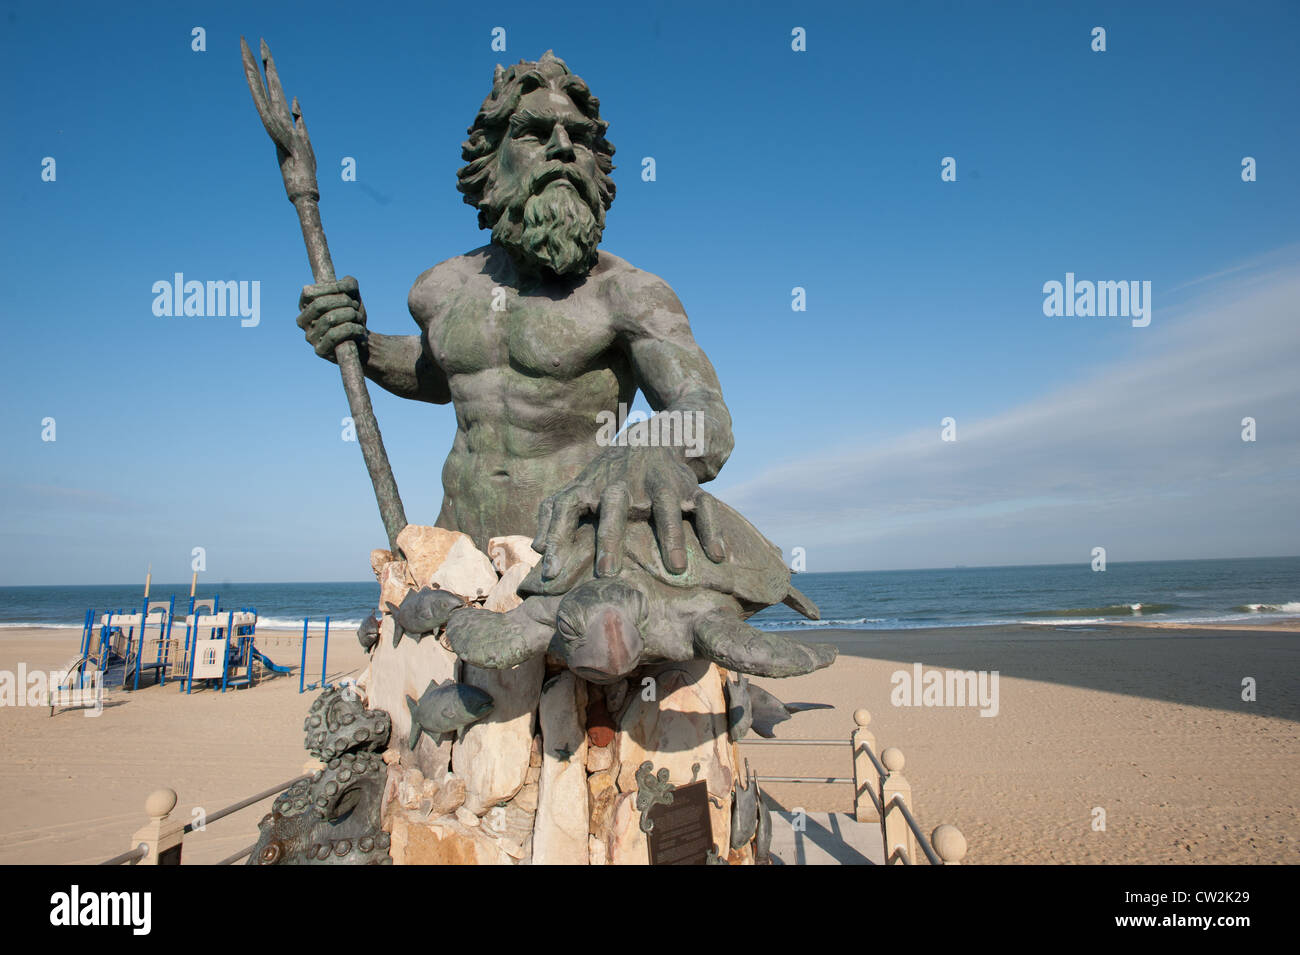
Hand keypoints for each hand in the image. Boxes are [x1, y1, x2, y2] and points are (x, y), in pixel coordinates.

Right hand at [297, 275, 366, 361]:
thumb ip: (347, 284)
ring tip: (358, 318)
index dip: (331, 289)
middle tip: (354, 306)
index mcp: (305, 306)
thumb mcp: (352, 294)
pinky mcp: (319, 350)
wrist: (362, 340)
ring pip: (330, 319)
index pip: (309, 292)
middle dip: (343, 302)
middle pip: (320, 304)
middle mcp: (303, 322)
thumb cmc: (353, 315)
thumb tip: (342, 285)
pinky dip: (352, 329)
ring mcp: (309, 337)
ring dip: (351, 315)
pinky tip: (360, 329)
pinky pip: (334, 336)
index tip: (347, 293)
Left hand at [532, 443, 726, 579]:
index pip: (568, 507)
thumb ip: (555, 514)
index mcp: (594, 486)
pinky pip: (705, 506)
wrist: (658, 435)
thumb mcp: (581, 486)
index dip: (557, 536)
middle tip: (607, 573)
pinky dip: (712, 529)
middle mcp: (626, 483)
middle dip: (611, 538)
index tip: (552, 571)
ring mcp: (661, 482)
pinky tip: (716, 556)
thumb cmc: (611, 474)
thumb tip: (537, 549)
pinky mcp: (690, 486)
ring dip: (670, 536)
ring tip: (675, 569)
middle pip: (615, 507)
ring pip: (667, 506)